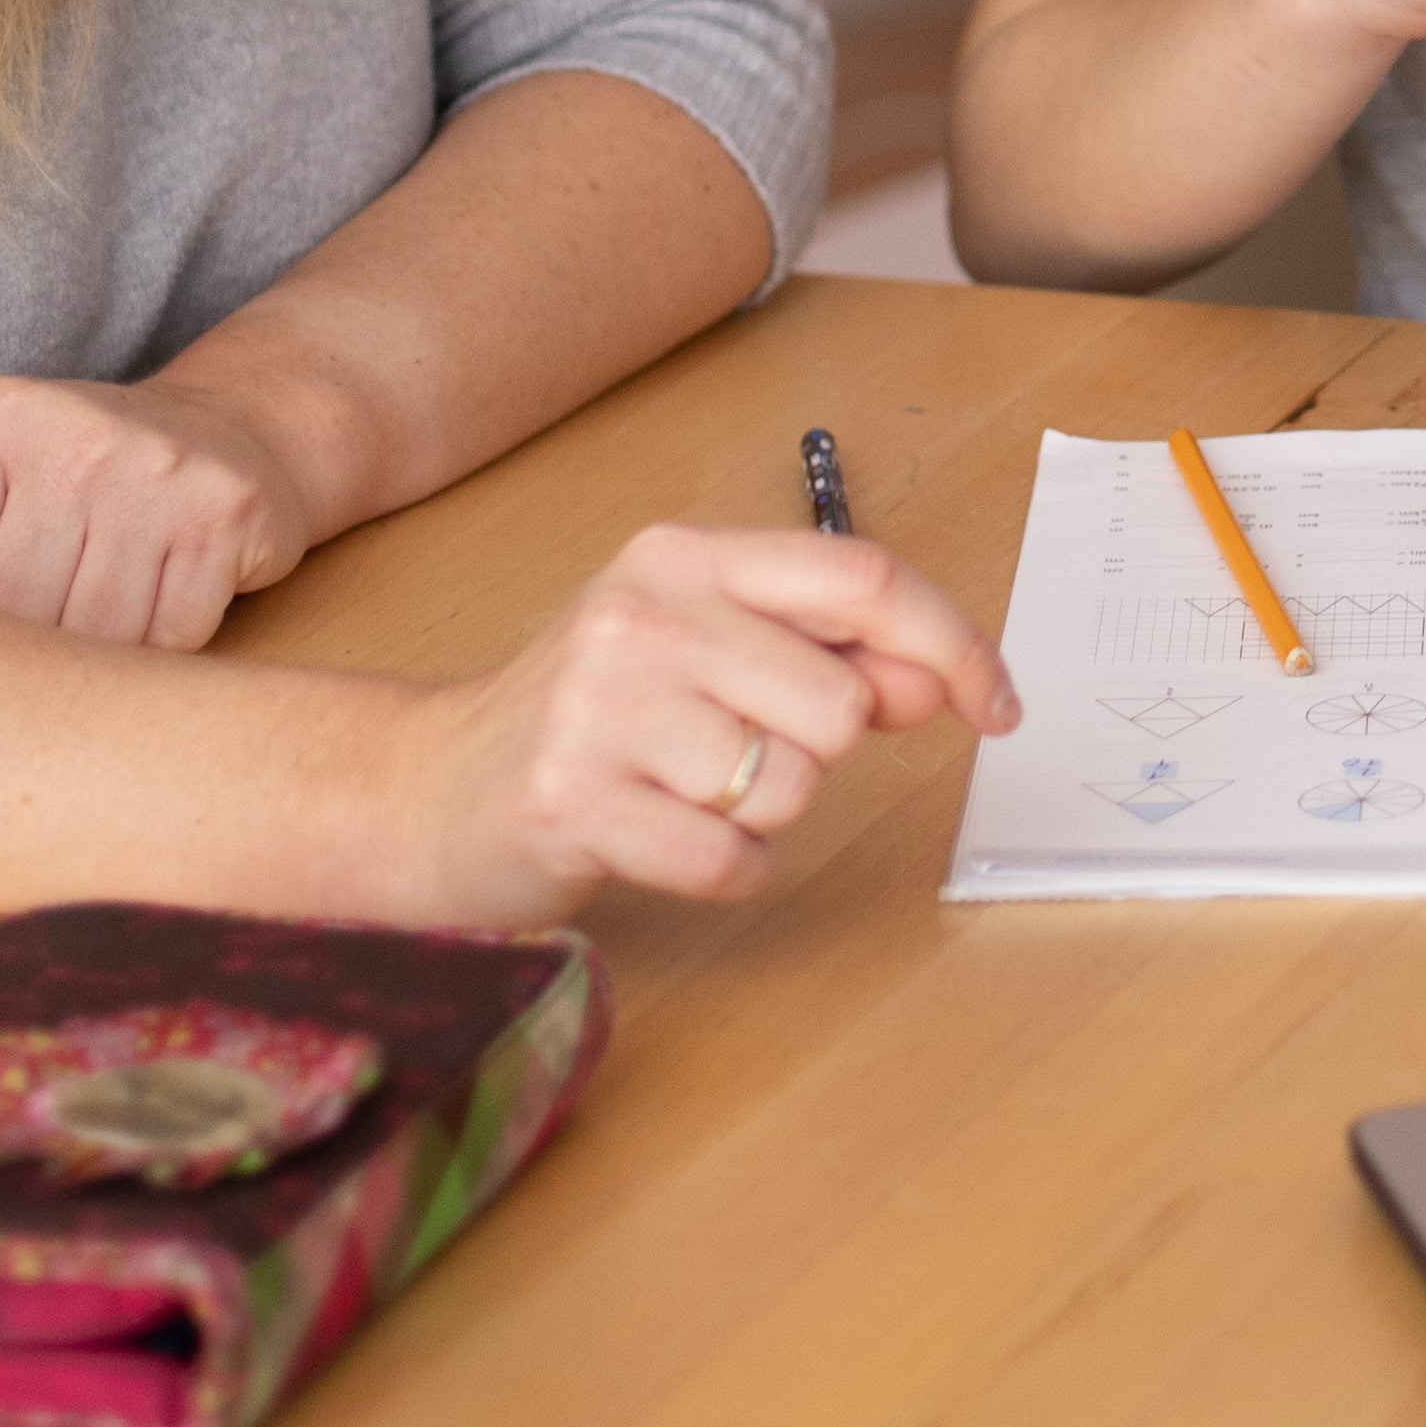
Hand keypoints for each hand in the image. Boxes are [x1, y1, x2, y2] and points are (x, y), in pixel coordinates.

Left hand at [0, 373, 324, 650]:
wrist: (234, 427)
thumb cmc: (84, 471)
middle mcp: (75, 436)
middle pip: (15, 613)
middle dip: (27, 647)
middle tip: (46, 638)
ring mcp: (157, 474)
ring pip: (96, 638)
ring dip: (98, 659)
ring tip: (103, 626)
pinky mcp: (228, 514)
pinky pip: (173, 638)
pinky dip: (164, 649)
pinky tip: (163, 609)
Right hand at [398, 522, 1023, 923]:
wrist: (429, 793)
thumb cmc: (594, 723)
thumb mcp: (710, 657)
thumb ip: (830, 656)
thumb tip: (942, 678)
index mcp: (685, 557)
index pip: (863, 579)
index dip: (953, 645)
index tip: (996, 705)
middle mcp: (643, 612)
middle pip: (839, 702)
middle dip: (816, 754)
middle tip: (732, 756)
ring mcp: (601, 706)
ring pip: (790, 786)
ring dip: (760, 816)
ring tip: (682, 794)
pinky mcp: (573, 799)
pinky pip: (728, 857)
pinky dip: (721, 869)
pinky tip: (661, 841)